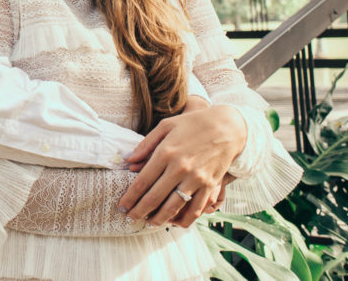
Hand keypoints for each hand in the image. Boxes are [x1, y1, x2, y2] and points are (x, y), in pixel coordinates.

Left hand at [118, 105, 245, 226]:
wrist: (227, 127)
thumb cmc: (192, 124)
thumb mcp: (165, 126)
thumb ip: (145, 145)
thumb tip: (128, 161)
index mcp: (165, 153)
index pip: (142, 182)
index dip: (129, 198)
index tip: (121, 206)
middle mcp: (180, 168)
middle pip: (155, 198)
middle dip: (139, 211)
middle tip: (129, 218)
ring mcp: (197, 179)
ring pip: (174, 208)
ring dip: (159, 219)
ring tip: (149, 223)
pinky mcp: (211, 185)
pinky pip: (196, 209)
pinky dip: (184, 220)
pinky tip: (174, 222)